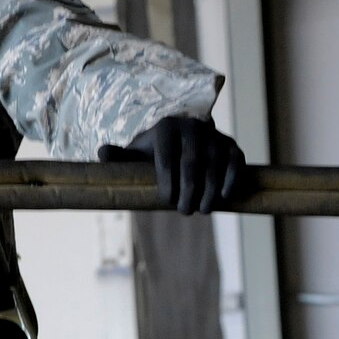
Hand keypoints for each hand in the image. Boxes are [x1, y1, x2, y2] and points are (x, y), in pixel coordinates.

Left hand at [98, 115, 247, 214]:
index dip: (167, 181)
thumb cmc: (152, 154)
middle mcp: (192, 126)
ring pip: (215, 163)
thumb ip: (118, 157)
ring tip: (203, 210)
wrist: (180, 145)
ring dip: (210, 189)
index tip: (166, 201)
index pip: (166, 156)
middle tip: (185, 211)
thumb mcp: (134, 155)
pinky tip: (224, 197)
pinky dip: (231, 179)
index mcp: (166, 127)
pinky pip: (235, 161)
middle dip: (189, 189)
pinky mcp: (231, 144)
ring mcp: (214, 135)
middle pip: (192, 162)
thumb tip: (102, 153)